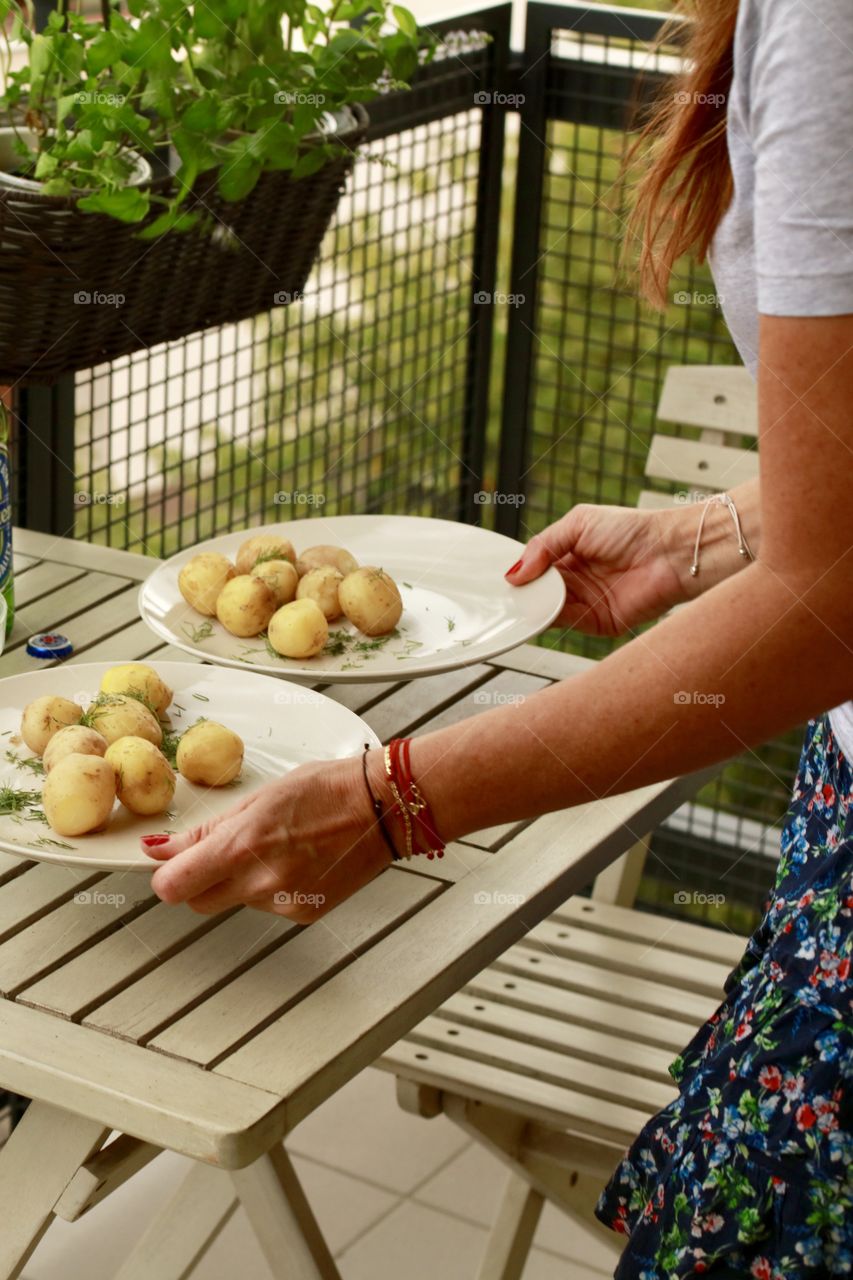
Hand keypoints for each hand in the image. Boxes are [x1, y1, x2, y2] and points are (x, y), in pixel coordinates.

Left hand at [141, 756, 390, 921]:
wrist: (382, 809)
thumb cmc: (326, 790)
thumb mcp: (259, 798)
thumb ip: (207, 831)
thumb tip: (162, 849)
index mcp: (242, 847)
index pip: (173, 886)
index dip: (166, 875)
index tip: (169, 862)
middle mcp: (260, 883)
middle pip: (197, 901)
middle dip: (199, 879)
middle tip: (224, 850)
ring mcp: (283, 904)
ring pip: (236, 901)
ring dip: (242, 880)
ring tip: (278, 845)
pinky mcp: (303, 915)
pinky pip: (268, 906)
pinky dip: (273, 887)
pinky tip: (297, 860)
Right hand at [505, 503, 685, 635]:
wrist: (670, 552)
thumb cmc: (634, 530)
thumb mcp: (578, 524)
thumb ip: (543, 545)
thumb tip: (515, 572)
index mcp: (571, 554)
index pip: (536, 567)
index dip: (520, 571)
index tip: (500, 576)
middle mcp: (577, 580)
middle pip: (538, 590)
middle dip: (521, 591)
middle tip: (502, 591)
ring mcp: (587, 602)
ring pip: (547, 608)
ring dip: (531, 605)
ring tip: (516, 599)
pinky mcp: (598, 622)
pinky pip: (566, 622)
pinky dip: (548, 618)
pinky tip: (536, 609)